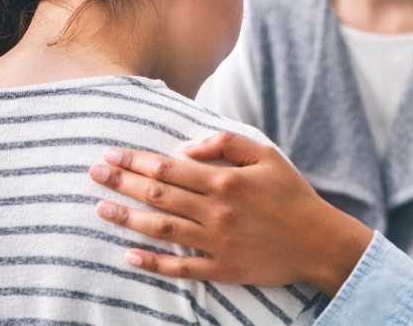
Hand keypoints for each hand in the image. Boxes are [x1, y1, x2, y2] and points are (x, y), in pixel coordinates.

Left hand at [89, 131, 372, 296]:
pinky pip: (180, 268)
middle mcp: (215, 211)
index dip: (135, 161)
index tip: (110, 154)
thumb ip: (226, 142)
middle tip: (93, 174)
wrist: (319, 241)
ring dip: (127, 219)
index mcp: (224, 180)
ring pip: (161, 229)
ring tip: (99, 210)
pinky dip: (152, 263)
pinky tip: (128, 256)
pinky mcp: (222, 268)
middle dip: (121, 183)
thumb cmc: (292, 194)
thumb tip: (186, 147)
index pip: (168, 169)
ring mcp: (216, 242)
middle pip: (157, 196)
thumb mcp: (266, 155)